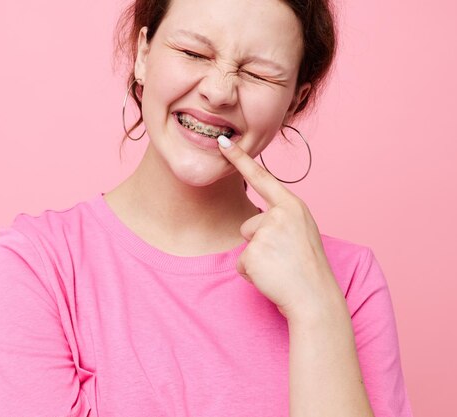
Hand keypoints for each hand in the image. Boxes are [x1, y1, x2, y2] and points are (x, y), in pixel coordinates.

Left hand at [217, 136, 342, 321]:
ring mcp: (266, 233)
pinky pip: (241, 263)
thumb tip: (259, 223)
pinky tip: (271, 277)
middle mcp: (280, 214)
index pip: (263, 178)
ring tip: (279, 268)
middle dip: (259, 243)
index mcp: (293, 207)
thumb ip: (282, 220)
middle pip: (249, 224)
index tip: (223, 143)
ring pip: (245, 244)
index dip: (241, 159)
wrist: (315, 298)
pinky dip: (252, 274)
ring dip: (256, 259)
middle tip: (284, 259)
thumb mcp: (301, 233)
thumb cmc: (308, 269)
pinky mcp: (254, 252)